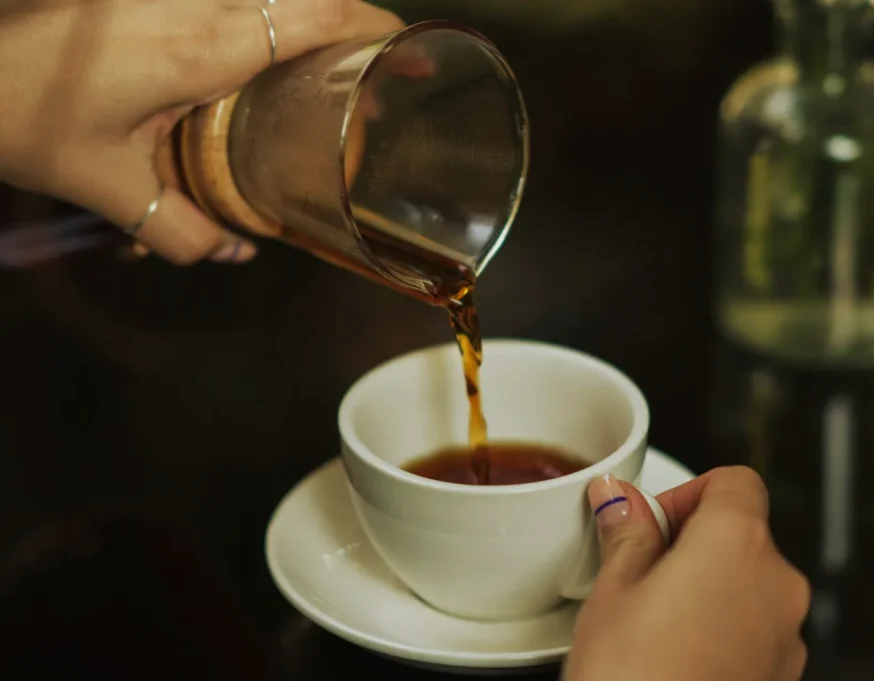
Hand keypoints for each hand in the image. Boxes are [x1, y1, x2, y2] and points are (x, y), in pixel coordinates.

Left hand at [0, 0, 401, 264]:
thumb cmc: (26, 113)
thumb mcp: (109, 188)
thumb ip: (182, 230)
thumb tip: (233, 253)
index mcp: (203, 48)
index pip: (316, 16)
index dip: (374, 27)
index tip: (410, 51)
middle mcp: (197, 3)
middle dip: (355, 26)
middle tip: (376, 77)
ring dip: (312, 22)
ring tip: (329, 71)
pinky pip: (237, 0)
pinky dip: (270, 20)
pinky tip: (265, 60)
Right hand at [564, 467, 810, 680]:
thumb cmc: (633, 678)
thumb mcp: (614, 590)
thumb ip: (626, 531)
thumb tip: (619, 498)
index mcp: (737, 543)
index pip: (734, 481)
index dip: (689, 492)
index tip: (652, 521)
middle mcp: (777, 582)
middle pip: (743, 531)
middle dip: (692, 542)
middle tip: (641, 571)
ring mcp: (786, 633)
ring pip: (749, 582)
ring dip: (708, 586)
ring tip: (654, 619)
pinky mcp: (782, 673)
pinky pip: (755, 627)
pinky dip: (723, 626)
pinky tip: (677, 652)